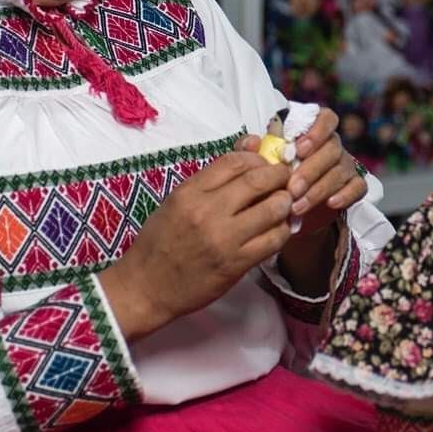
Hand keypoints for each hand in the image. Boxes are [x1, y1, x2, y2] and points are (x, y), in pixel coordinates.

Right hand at [98, 152, 292, 341]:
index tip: (264, 164)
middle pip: (258, 180)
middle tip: (285, 178)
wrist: (147, 287)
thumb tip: (250, 145)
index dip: (257, 158)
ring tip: (285, 203)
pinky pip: (273, 240)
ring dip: (285, 202)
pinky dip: (282, 230)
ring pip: (272, 209)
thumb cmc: (159, 241)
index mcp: (189, 192)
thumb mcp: (177, 201)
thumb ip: (212, 177)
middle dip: (279, 175)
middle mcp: (208, 211)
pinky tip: (279, 228)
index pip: (235, 162)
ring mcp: (224, 238)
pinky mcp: (236, 264)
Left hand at [239, 108, 366, 235]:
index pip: (326, 118)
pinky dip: (346, 195)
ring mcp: (345, 165)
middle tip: (292, 188)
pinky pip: (358, 186)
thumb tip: (252, 141)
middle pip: (332, 148)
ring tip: (297, 205)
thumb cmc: (274, 177)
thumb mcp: (259, 163)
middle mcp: (332, 145)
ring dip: (318, 189)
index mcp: (312, 131)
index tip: (299, 149)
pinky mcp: (353, 186)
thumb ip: (251, 149)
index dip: (317, 131)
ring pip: (340, 171)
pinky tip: (330, 204)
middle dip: (310, 170)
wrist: (288, 208)